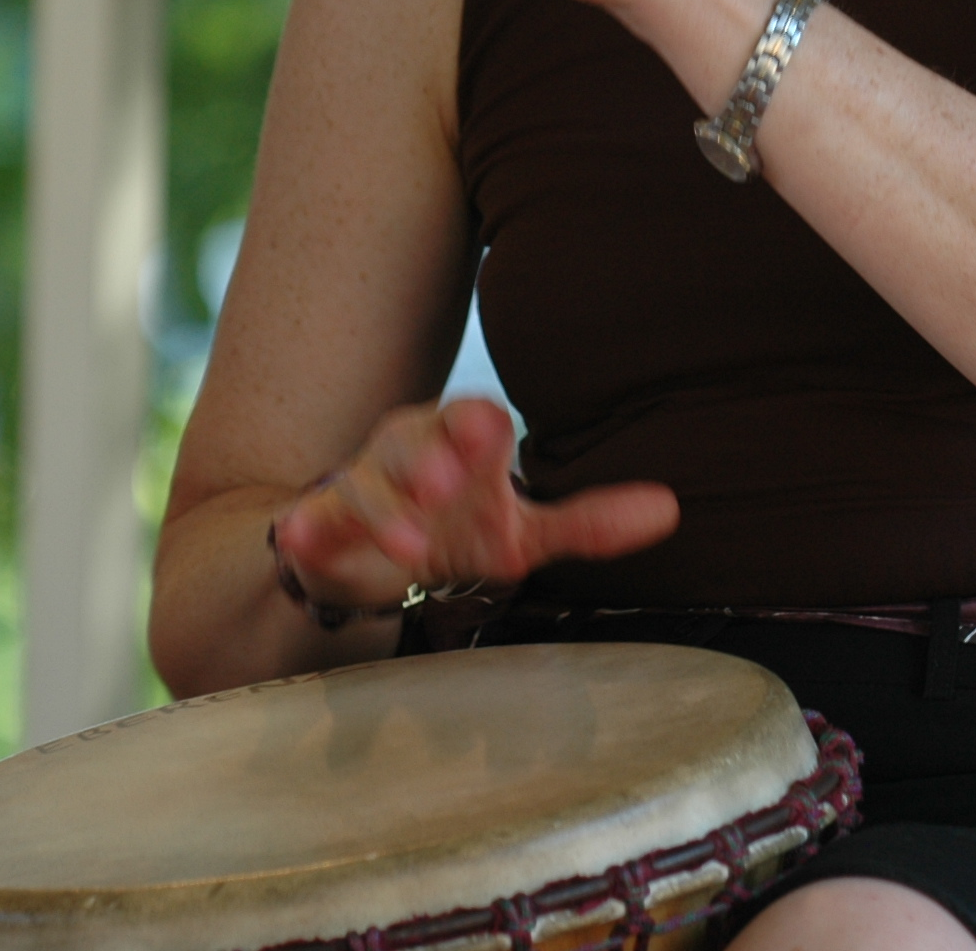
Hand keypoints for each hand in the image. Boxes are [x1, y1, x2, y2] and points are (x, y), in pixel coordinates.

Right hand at [269, 397, 679, 610]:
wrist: (366, 554)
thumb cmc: (453, 526)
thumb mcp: (518, 531)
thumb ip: (587, 523)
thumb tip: (671, 508)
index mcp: (460, 445)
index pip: (473, 422)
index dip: (478, 428)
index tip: (489, 436)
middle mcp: (410, 454)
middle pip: (415, 439)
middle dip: (429, 456)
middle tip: (448, 483)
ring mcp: (363, 487)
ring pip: (367, 482)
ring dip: (385, 508)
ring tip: (409, 542)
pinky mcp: (323, 523)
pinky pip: (314, 519)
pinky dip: (309, 525)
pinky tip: (304, 533)